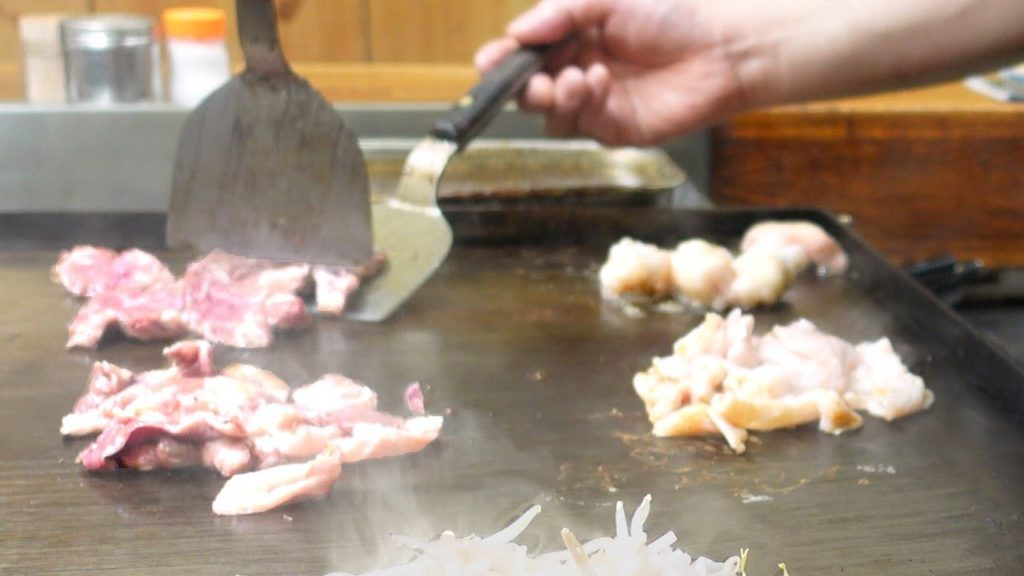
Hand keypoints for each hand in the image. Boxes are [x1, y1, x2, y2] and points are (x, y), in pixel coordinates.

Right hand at [475, 0, 745, 145]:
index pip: (526, 55)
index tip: (489, 62)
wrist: (723, 48)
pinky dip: (582, 105)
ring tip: (576, 77)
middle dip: (522, 86)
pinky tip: (599, 82)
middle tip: (528, 79)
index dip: (503, 61)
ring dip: (553, 96)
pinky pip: (581, 125)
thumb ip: (560, 13)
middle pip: (530, 91)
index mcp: (574, 39)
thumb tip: (516, 31)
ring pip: (551, 114)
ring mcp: (597, 104)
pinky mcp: (615, 129)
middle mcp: (580, 72)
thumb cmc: (673, 14)